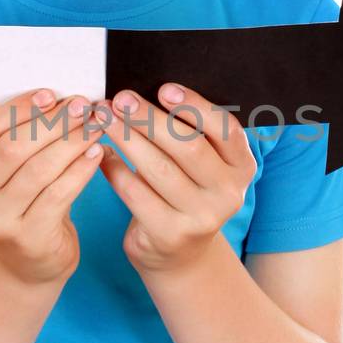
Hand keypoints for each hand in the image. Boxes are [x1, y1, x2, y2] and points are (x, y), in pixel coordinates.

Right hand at [0, 88, 110, 285]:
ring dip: (72, 142)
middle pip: (13, 147)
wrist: (26, 264)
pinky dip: (81, 169)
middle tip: (83, 106)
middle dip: (52, 122)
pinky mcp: (27, 236)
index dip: (19, 108)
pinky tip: (97, 153)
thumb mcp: (9, 172)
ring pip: (39, 169)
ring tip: (96, 125)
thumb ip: (22, 138)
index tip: (52, 94)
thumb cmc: (24, 204)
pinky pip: (58, 194)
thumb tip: (63, 99)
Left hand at [97, 83, 257, 273]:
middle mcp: (229, 193)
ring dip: (127, 138)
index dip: (195, 106)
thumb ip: (189, 134)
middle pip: (188, 146)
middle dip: (149, 118)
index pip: (226, 129)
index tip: (164, 89)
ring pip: (159, 168)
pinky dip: (114, 170)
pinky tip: (100, 153)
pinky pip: (136, 194)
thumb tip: (145, 94)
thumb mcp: (201, 165)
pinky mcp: (171, 234)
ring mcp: (202, 217)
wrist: (179, 253)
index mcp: (242, 166)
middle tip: (121, 99)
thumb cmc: (185, 191)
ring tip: (104, 119)